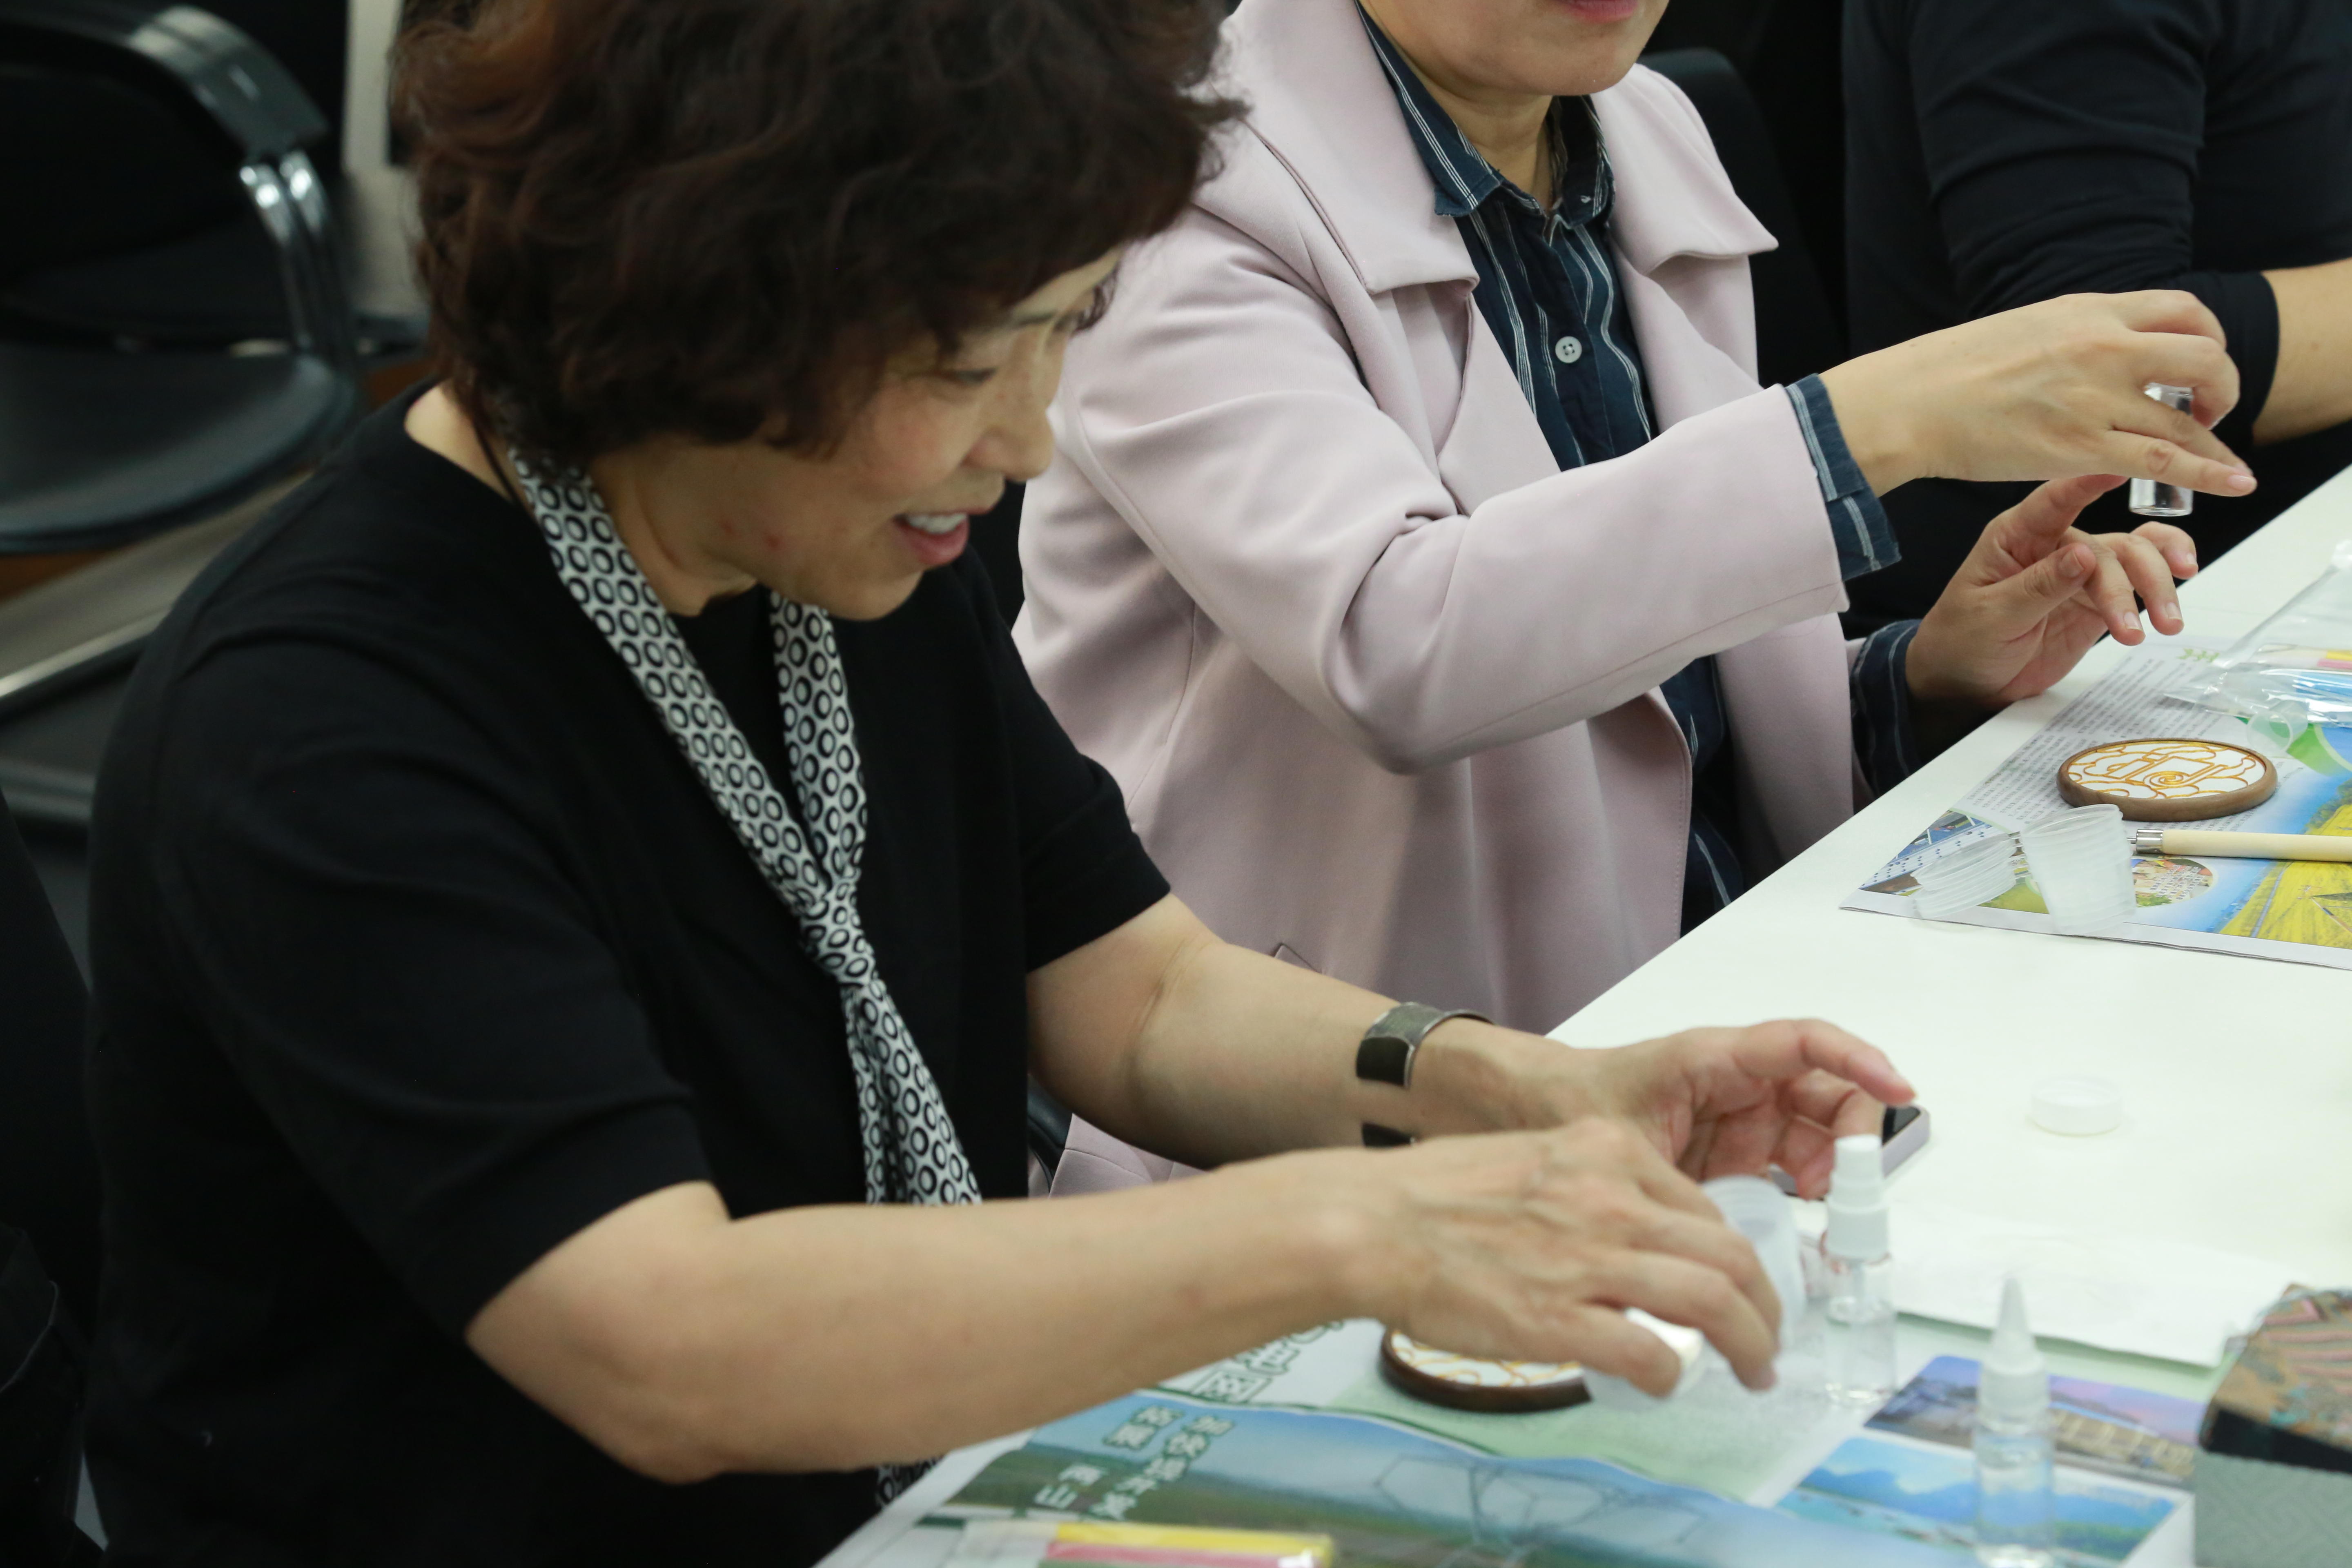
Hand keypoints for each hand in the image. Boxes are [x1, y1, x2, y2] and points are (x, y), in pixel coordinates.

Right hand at [1361, 1120, 1783, 1394]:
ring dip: (1747, 1344)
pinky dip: (1672, 1376)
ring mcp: (1588, 1259)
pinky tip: (1666, 1384)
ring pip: (1711, 1302)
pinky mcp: (1560, 1318)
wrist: (1371, 1222)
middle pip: (1729, 1257)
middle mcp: (1610, 1198)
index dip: (1736, 1258)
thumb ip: (1591, 1186)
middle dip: (1765, 1307)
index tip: (1739, 1286)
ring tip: (1753, 1371)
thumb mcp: (1534, 1158)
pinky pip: (1650, 1354)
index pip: (1706, 1210)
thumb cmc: (1436, 1194)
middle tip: (1767, 1340)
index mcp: (1605, 1150)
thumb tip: (1631, 1236)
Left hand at [1526, 1019, 1914, 1199]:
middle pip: (1828, 1094)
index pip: (1802, 1044)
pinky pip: (1797, 1168)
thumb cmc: (1571, 1101)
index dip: (1856, 1060)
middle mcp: (1741, 1084)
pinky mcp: (1743, 1154)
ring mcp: (1747, 1120)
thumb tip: (1711, 1234)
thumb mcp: (1615, 1135)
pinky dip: (1813, 1196)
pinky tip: (1805, 1230)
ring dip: (1838, 1175)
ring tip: (1827, 1222)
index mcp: (1714, 1060)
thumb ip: (1664, 1178)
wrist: (1536, 1111)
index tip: (1896, 1087)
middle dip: (1854, 1137)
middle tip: (1847, 1190)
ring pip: (1821, 1136)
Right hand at [1817, 291, 2256, 498]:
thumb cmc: (1951, 370)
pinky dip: (2210, 473)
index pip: (2184, 310)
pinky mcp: (2080, 447)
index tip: (2197, 367)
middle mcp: (2103, 348)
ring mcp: (2094, 397)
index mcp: (2089, 313)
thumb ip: (2076, 335)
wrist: (1908, 401)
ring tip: (2226, 464)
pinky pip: (2165, 460)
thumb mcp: (2027, 327)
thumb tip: (2103, 351)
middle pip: (2205, 356)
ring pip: (2189, 417)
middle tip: (2206, 412)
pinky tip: (2236, 484)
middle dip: (2221, 386)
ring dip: (2216, 442)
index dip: (2207, 340)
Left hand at [1906, 475, 2199, 711]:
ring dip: (2156, 588)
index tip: (2123, 468)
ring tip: (2166, 625)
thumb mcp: (1992, 616)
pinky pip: (2137, 582)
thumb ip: (2039, 586)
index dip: (2090, 481)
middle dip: (2137, 577)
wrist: (1966, 683)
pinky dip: (2158, 591)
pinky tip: (2168, 611)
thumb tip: (2085, 554)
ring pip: (2133, 560)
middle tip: (2150, 618)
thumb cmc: (1963, 640)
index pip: (2055, 500)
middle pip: (2110, 544)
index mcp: (2016, 536)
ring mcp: (2079, 572)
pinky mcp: (2096, 599)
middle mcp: (2053, 545)